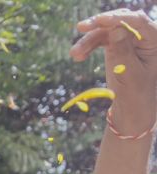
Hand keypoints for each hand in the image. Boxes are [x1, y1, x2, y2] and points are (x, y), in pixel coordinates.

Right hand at [73, 9, 156, 129]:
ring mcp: (129, 39)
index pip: (138, 22)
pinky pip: (102, 38)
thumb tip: (116, 29)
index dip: (119, 18)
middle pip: (122, 20)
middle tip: (81, 28)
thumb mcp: (129, 74)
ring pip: (107, 30)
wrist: (132, 107)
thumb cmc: (136, 94)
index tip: (99, 21)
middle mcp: (144, 36)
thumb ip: (124, 51)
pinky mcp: (117, 45)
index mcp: (155, 41)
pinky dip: (89, 45)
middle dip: (101, 23)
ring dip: (89, 40)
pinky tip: (78, 56)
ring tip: (74, 54)